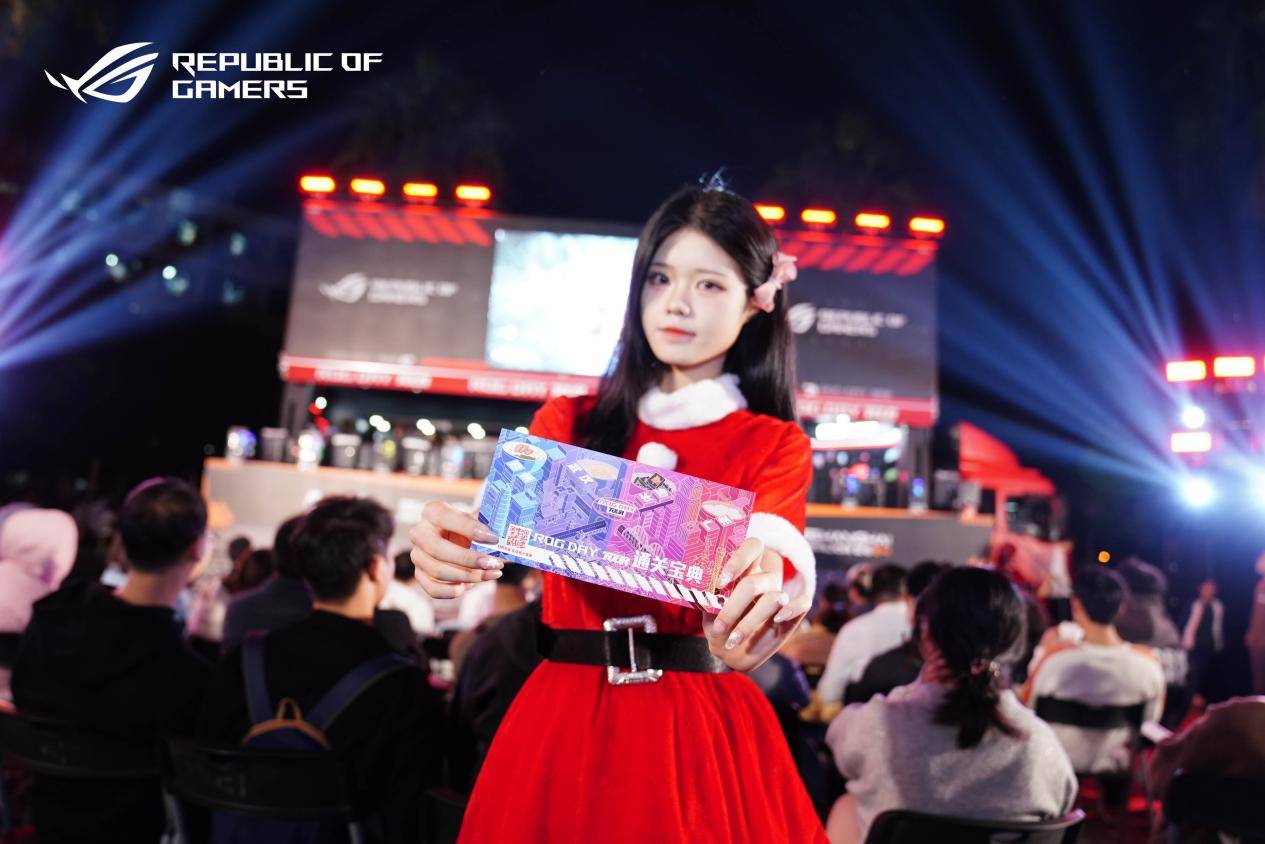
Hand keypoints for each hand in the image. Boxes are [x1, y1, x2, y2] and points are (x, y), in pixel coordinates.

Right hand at [409, 500, 504, 598]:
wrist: (465, 541)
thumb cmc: (474, 527)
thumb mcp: (480, 519)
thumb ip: (489, 523)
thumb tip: (506, 534)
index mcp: (432, 511)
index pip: (443, 517)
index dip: (468, 528)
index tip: (494, 538)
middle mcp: (419, 533)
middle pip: (437, 549)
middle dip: (468, 559)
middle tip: (494, 563)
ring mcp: (417, 556)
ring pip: (437, 572)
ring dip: (468, 577)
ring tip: (490, 574)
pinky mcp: (420, 575)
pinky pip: (434, 590)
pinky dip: (455, 591)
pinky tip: (472, 585)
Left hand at [702, 537, 812, 672]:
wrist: (731, 652)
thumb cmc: (718, 625)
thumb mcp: (707, 612)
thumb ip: (706, 598)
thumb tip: (696, 588)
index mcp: (745, 571)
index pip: (752, 547)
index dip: (738, 560)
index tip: (720, 582)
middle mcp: (764, 580)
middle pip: (755, 581)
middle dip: (733, 607)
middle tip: (718, 627)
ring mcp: (779, 596)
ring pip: (773, 598)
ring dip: (749, 623)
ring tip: (731, 640)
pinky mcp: (792, 615)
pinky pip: (803, 604)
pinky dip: (792, 609)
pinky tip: (776, 620)